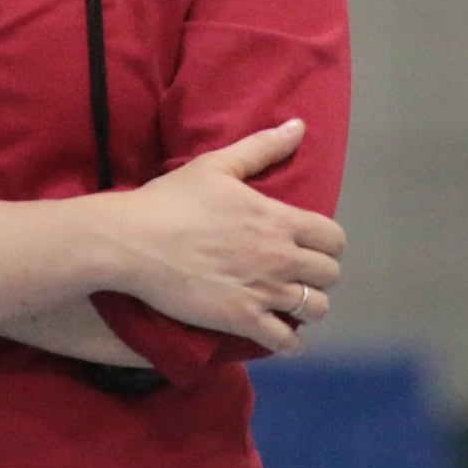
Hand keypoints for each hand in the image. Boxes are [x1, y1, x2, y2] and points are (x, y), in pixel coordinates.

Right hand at [114, 119, 344, 352]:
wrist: (134, 241)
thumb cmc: (174, 199)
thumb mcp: (217, 164)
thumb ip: (262, 147)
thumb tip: (298, 126)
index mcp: (278, 219)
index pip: (333, 238)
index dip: (327, 241)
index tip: (310, 242)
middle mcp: (279, 258)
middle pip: (330, 275)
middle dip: (318, 273)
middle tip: (298, 270)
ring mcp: (263, 292)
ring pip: (315, 309)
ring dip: (307, 305)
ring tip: (290, 300)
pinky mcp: (242, 320)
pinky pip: (286, 341)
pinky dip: (290, 341)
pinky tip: (282, 333)